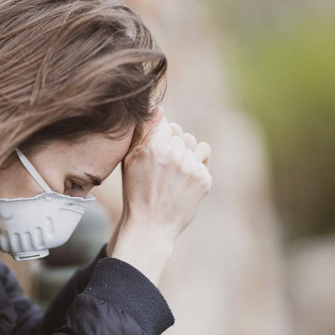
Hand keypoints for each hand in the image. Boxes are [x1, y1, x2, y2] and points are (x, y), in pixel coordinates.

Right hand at [120, 105, 211, 244]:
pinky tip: (183, 184)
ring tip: (175, 175)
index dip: (160, 140)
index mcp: (154, 147)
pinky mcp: (204, 180)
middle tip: (163, 171)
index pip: (166, 125)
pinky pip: (204, 161)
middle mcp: (175, 154)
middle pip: (181, 136)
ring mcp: (191, 167)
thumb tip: (159, 108)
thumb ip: (143, 132)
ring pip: (195, 146)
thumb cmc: (136, 192)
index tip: (155, 156)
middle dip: (174, 148)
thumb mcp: (130, 161)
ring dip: (188, 155)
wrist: (150, 226)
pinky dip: (196, 170)